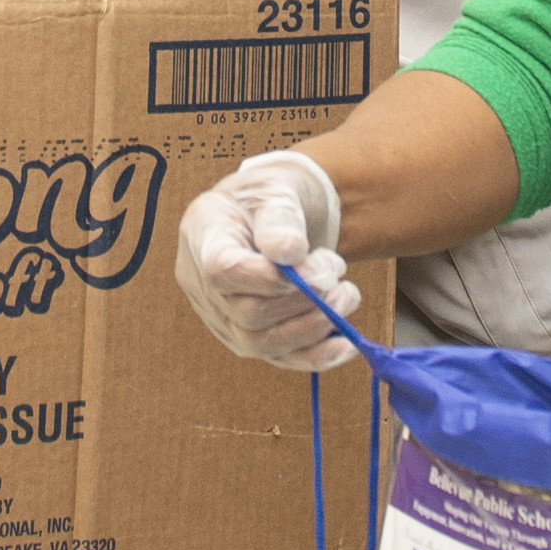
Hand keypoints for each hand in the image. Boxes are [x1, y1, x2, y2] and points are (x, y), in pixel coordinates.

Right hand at [174, 151, 355, 370]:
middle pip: (248, 313)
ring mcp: (224, 318)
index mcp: (203, 237)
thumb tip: (290, 254)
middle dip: (304, 298)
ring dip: (314, 325)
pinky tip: (346, 344)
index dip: (268, 276)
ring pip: (262, 343)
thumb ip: (280, 219)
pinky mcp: (249, 338)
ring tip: (347, 295)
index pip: (223, 270)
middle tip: (337, 273)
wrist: (271, 217)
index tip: (304, 258)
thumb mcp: (274, 191)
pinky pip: (280, 358)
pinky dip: (316, 356)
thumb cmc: (269, 198)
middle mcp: (205, 285)